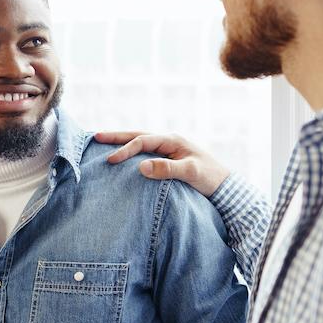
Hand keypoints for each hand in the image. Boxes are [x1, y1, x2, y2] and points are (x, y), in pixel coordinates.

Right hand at [95, 131, 230, 196]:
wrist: (225, 187)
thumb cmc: (210, 178)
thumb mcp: (190, 172)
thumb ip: (167, 168)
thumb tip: (141, 166)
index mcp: (173, 140)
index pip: (143, 141)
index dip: (125, 150)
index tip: (110, 161)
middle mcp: (169, 141)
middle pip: (138, 135)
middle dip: (117, 137)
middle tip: (96, 136)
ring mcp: (169, 150)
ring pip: (141, 142)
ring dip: (123, 142)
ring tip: (104, 143)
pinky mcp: (169, 160)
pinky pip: (146, 153)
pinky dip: (132, 152)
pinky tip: (124, 158)